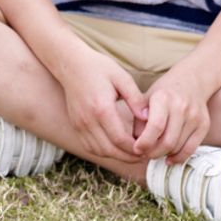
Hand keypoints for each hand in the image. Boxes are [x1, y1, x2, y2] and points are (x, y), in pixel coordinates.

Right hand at [60, 48, 148, 162]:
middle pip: (109, 149)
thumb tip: (148, 117)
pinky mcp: (75, 125)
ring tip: (134, 154)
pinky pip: (89, 146)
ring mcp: (79, 124)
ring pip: (98, 151)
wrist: (72, 64)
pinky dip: (104, 151)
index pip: (119, 138)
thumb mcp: (122, 78)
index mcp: (101, 108)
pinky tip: (117, 149)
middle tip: (144, 156)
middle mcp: (87, 120)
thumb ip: (136, 99)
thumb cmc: (100, 68)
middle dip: (128, 156)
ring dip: (116, 156)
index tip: (149, 148)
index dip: (135, 148)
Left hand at [133, 67, 211, 163]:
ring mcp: (195, 116)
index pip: (155, 127)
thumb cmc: (163, 93)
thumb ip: (139, 122)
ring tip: (156, 151)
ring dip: (164, 154)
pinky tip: (169, 157)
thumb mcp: (145, 100)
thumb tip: (137, 148)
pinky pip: (191, 149)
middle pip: (167, 141)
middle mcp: (182, 106)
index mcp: (164, 98)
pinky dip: (178, 157)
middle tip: (145, 154)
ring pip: (177, 147)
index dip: (144, 143)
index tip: (137, 149)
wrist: (191, 81)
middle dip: (153, 153)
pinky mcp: (204, 124)